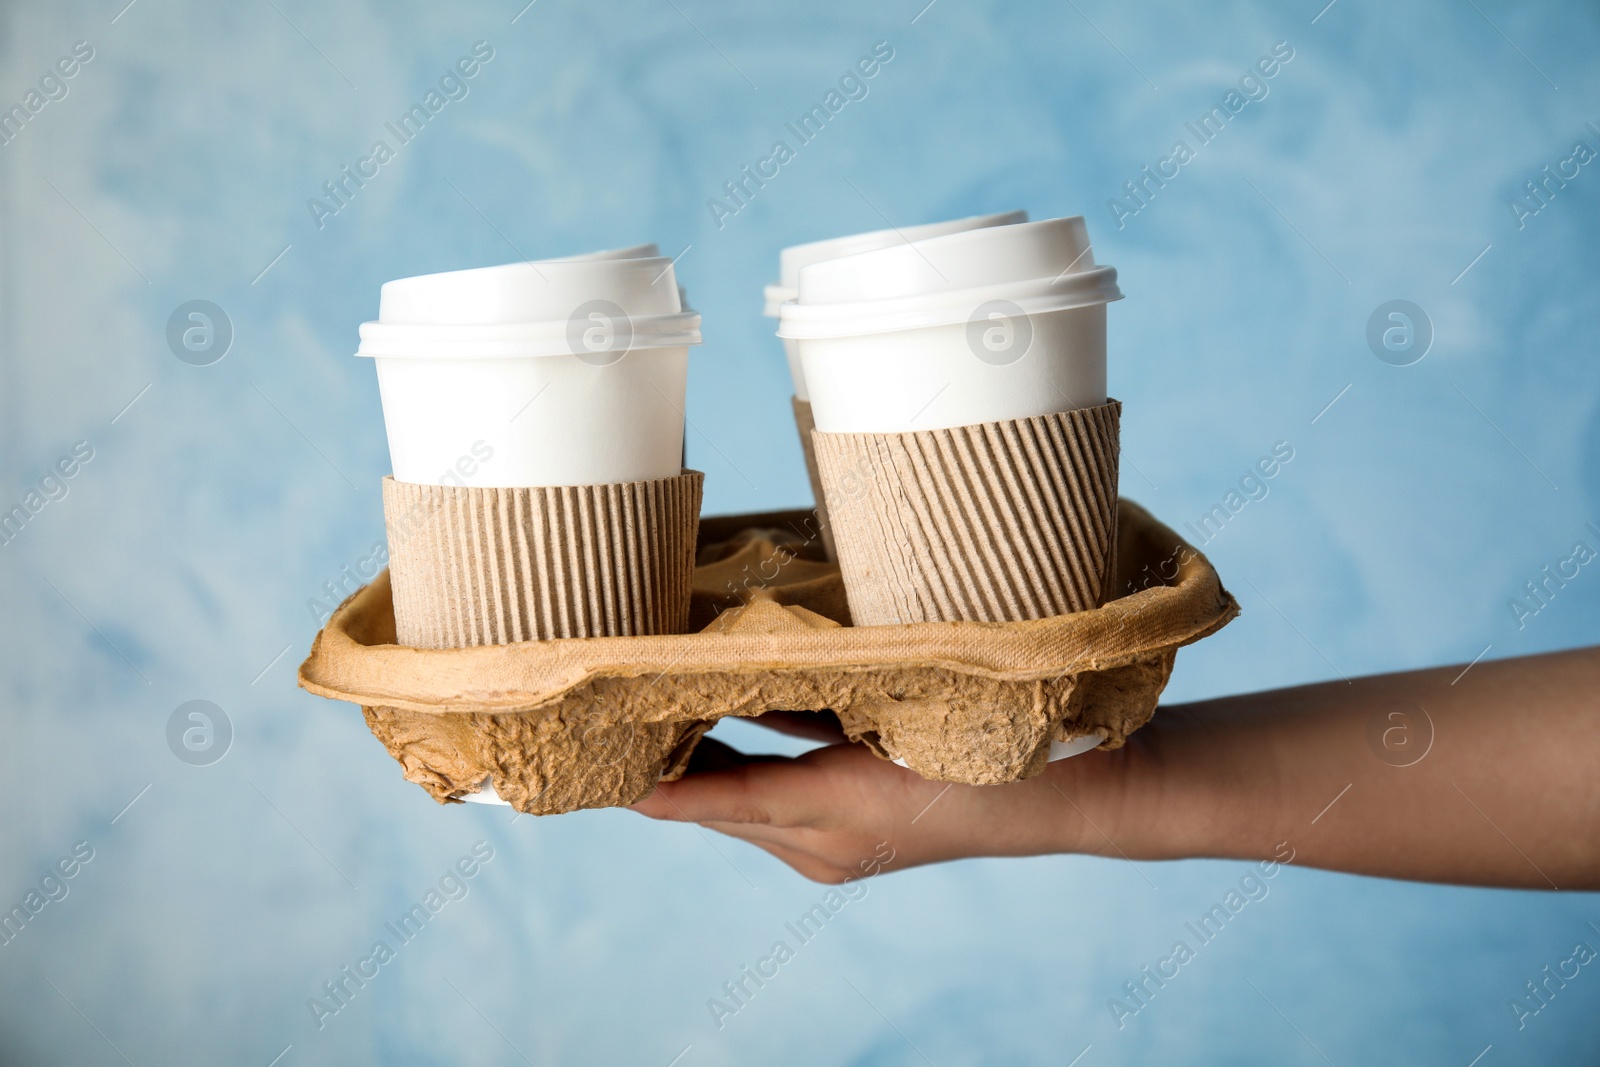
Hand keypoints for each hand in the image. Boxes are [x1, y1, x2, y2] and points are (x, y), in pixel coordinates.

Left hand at [630, 712, 1134, 882]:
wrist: (1071, 797)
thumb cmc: (991, 754)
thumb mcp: (899, 718)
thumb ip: (814, 702)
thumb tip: (735, 666)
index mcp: (825, 817)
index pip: (707, 798)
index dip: (644, 780)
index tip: (587, 759)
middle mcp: (818, 841)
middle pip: (715, 799)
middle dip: (661, 762)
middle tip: (601, 712)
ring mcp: (833, 842)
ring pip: (742, 796)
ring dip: (700, 759)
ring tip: (642, 710)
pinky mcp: (851, 829)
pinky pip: (777, 794)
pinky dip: (745, 761)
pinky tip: (720, 715)